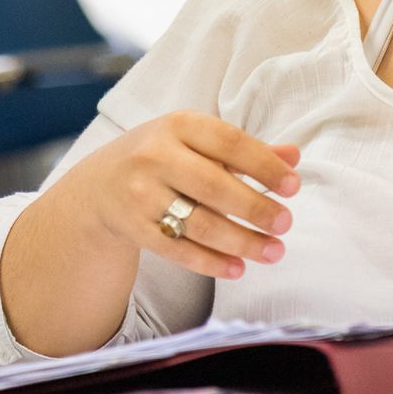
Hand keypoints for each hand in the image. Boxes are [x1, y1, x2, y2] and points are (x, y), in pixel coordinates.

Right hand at [49, 111, 300, 280]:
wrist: (98, 185)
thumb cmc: (164, 157)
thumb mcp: (198, 142)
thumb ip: (246, 151)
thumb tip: (293, 157)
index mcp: (179, 125)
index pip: (230, 142)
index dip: (265, 165)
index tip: (294, 186)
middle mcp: (155, 156)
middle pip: (214, 185)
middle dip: (255, 207)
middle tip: (286, 223)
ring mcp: (140, 194)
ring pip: (198, 223)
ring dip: (241, 241)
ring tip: (274, 251)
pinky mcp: (133, 228)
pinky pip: (177, 250)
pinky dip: (210, 262)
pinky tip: (238, 268)